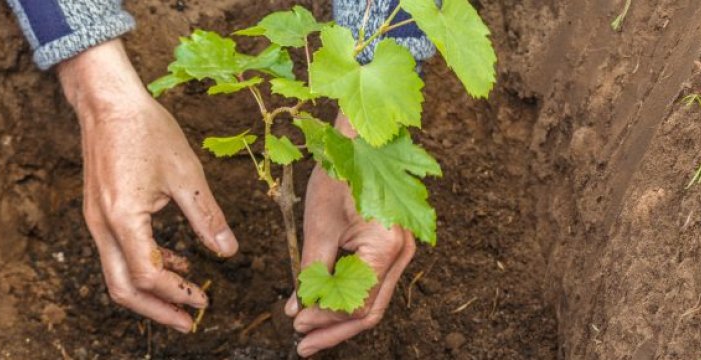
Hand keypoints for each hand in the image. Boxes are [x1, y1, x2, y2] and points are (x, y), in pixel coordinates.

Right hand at [57, 40, 237, 332]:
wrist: (107, 102)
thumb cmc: (146, 130)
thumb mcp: (186, 174)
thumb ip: (207, 217)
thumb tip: (229, 252)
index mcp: (124, 218)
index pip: (149, 275)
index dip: (178, 294)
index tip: (204, 302)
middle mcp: (102, 226)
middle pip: (123, 288)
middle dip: (157, 310)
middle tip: (188, 323)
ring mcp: (96, 221)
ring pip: (116, 275)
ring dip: (149, 293)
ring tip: (184, 299)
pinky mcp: (98, 213)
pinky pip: (117, 253)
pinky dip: (142, 266)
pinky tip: (174, 262)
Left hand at [283, 114, 416, 356]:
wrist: (360, 140)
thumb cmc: (340, 174)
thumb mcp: (319, 226)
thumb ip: (310, 271)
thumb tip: (299, 310)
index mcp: (388, 248)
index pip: (357, 304)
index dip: (326, 320)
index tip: (297, 325)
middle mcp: (403, 254)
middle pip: (370, 311)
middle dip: (334, 330)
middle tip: (303, 346)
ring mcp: (401, 251)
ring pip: (372, 301)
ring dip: (340, 319)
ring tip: (309, 333)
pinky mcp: (391, 247)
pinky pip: (372, 284)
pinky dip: (348, 298)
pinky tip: (324, 307)